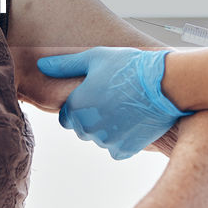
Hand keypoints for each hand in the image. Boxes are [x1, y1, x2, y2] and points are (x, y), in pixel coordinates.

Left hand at [36, 47, 191, 159]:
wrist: (166, 85)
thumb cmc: (129, 67)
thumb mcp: (95, 58)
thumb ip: (65, 65)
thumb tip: (41, 66)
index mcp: (76, 106)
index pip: (66, 117)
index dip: (79, 106)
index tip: (96, 95)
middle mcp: (88, 127)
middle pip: (82, 129)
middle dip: (92, 117)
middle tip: (113, 99)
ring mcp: (107, 140)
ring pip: (100, 138)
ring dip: (108, 128)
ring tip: (126, 107)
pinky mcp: (125, 149)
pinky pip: (116, 148)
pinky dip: (123, 138)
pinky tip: (133, 121)